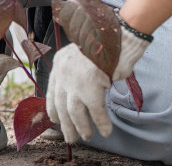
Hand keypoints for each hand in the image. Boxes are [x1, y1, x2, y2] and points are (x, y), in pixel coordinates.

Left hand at [45, 21, 150, 144]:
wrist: (118, 34)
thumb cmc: (105, 42)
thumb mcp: (83, 52)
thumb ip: (77, 69)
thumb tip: (78, 90)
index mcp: (60, 61)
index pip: (52, 90)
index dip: (53, 107)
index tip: (54, 119)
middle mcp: (64, 72)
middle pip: (61, 104)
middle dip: (65, 123)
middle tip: (70, 137)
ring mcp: (77, 81)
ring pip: (74, 111)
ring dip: (81, 127)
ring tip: (87, 136)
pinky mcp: (92, 88)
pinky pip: (96, 111)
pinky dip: (101, 123)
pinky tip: (106, 131)